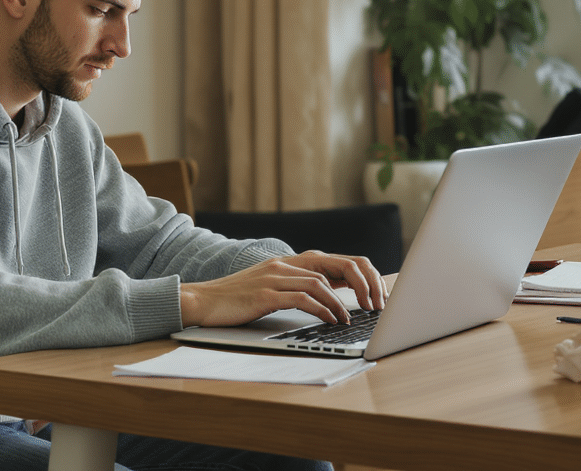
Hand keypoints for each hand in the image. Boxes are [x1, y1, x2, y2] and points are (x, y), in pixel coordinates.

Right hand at [178, 251, 386, 327]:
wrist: (202, 301)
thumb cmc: (238, 299)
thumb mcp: (274, 287)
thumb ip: (301, 286)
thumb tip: (335, 296)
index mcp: (291, 261)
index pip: (338, 260)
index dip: (364, 275)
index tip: (377, 296)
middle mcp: (286, 264)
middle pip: (337, 263)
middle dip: (364, 283)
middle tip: (376, 305)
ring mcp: (275, 277)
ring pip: (321, 282)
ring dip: (343, 302)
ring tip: (351, 319)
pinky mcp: (265, 294)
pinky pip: (302, 298)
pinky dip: (322, 309)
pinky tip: (331, 321)